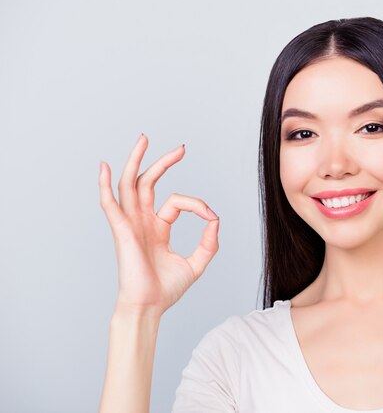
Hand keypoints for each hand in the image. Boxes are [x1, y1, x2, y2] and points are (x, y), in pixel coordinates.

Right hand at [99, 134, 218, 317]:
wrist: (149, 307)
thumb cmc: (166, 289)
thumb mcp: (196, 263)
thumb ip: (209, 242)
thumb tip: (215, 219)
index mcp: (157, 228)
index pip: (176, 202)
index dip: (197, 205)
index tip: (211, 216)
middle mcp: (142, 222)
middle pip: (148, 183)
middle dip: (163, 163)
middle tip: (181, 148)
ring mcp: (130, 224)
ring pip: (129, 185)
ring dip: (136, 161)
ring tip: (144, 139)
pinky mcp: (122, 231)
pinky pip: (110, 205)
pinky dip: (104, 186)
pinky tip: (103, 167)